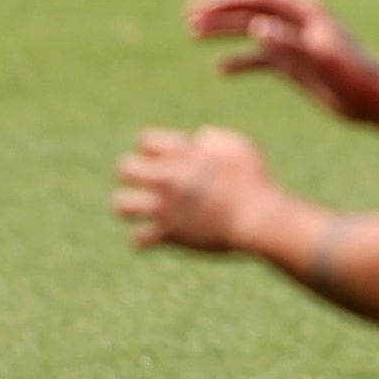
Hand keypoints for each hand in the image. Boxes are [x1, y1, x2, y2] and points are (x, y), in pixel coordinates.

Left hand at [115, 125, 277, 254]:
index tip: (169, 160)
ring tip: (140, 208)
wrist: (258, 219)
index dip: (155, 150)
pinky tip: (156, 235)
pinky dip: (144, 239)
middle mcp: (167, 179)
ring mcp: (165, 207)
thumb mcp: (239, 147)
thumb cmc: (254, 182)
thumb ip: (215, 139)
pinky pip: (139, 239)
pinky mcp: (169, 234)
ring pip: (121, 205)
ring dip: (128, 206)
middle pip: (125, 168)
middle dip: (133, 173)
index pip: (144, 141)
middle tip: (148, 182)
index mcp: (181, 155)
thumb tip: (199, 140)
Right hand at [185, 0, 378, 127]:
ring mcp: (295, 42)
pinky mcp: (296, 64)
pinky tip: (221, 70)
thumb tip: (254, 26)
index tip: (199, 9)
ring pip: (252, 31)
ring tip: (194, 35)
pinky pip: (261, 58)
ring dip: (224, 32)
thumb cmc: (354, 79)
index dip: (226, 0)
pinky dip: (241, 61)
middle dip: (219, 12)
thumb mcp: (320, 60)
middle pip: (250, 9)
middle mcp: (298, 22)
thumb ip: (288, 43)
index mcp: (305, 12)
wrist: (375, 101)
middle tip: (188, 18)